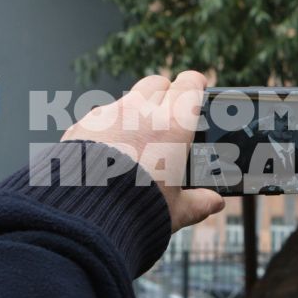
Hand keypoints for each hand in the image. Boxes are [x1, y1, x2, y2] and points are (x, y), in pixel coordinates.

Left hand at [63, 72, 224, 232]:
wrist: (84, 214)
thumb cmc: (136, 209)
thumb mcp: (177, 210)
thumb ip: (199, 202)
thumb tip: (214, 202)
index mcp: (173, 125)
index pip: (190, 84)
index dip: (196, 84)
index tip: (197, 90)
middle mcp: (141, 111)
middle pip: (157, 83)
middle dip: (164, 94)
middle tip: (167, 117)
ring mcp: (109, 114)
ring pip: (127, 100)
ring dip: (134, 112)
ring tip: (135, 142)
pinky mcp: (83, 125)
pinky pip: (100, 118)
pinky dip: (108, 129)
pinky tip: (107, 154)